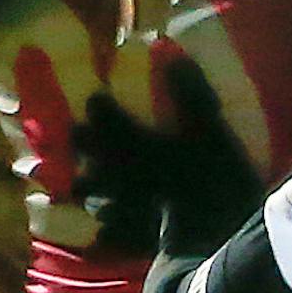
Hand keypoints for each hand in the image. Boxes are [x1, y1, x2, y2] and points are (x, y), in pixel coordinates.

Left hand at [73, 59, 263, 259]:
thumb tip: (165, 49)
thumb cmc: (214, 180)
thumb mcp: (210, 129)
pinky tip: (101, 238)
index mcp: (135, 148)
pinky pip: (109, 239)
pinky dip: (104, 236)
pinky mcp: (135, 243)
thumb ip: (187, 91)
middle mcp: (120, 179)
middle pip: (89, 162)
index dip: (98, 109)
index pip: (106, 122)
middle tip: (78, 138)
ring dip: (90, 189)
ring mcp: (125, 214)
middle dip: (82, 149)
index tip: (96, 99)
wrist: (213, 243)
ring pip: (95, 200)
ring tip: (87, 186)